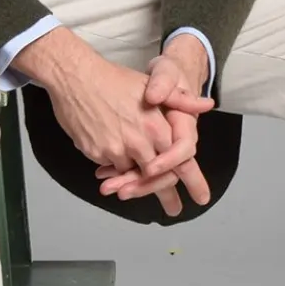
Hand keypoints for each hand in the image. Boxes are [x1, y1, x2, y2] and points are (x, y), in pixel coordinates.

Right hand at [44, 40, 214, 219]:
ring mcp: (115, 149)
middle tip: (174, 209)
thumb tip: (208, 105)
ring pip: (131, 175)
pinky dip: (113, 171)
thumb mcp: (151, 85)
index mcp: (155, 127)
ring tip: (133, 191)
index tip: (200, 198)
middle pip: (156, 176)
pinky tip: (111, 171)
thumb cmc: (114, 78)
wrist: (75, 76)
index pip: (177, 161)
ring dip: (133, 181)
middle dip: (164, 194)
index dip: (191, 181)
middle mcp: (138, 142)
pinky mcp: (95, 153)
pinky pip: (110, 169)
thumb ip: (181, 101)